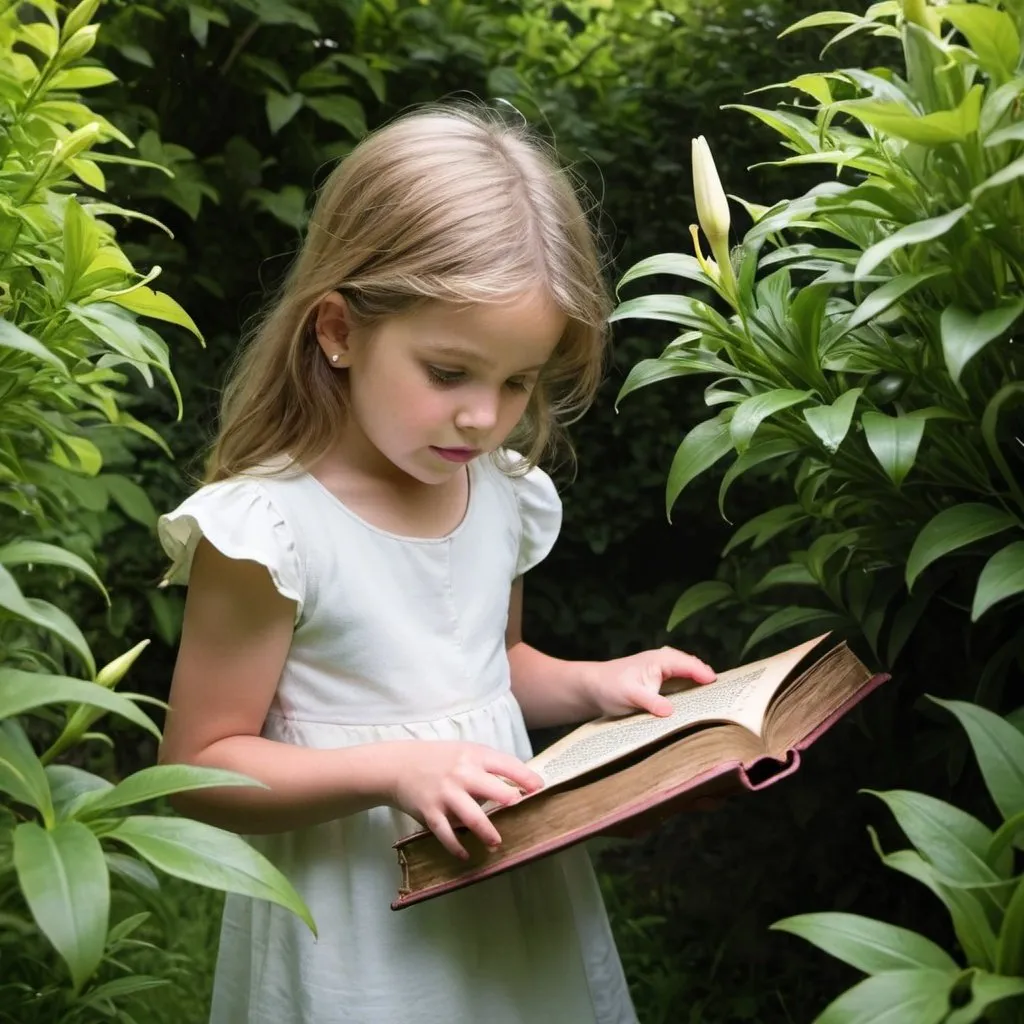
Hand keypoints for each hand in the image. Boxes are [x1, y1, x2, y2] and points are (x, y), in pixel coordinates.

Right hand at [387, 741, 542, 859]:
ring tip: (497, 843)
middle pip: (494, 790)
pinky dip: (458, 848)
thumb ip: (488, 767)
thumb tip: (519, 786)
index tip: (540, 789)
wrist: (400, 765)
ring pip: (473, 817)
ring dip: (488, 833)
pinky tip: (467, 855)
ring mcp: (446, 794)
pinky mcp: (431, 812)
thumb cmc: (440, 759)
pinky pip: (447, 835)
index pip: (507, 765)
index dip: (526, 778)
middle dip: (510, 801)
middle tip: (521, 811)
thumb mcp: (465, 752)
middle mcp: (462, 774)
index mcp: (474, 756)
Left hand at [586, 646, 715, 718]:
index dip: (705, 675)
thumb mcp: (630, 696)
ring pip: (689, 674)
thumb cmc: (610, 687)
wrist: (593, 686)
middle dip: (709, 678)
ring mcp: (663, 669)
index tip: (721, 686)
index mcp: (661, 660)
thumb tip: (670, 712)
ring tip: (721, 699)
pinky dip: (692, 688)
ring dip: (702, 684)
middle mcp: (665, 661)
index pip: (689, 665)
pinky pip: (682, 681)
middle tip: (730, 694)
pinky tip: (699, 702)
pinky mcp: (660, 680)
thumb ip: (651, 702)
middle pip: (693, 667)